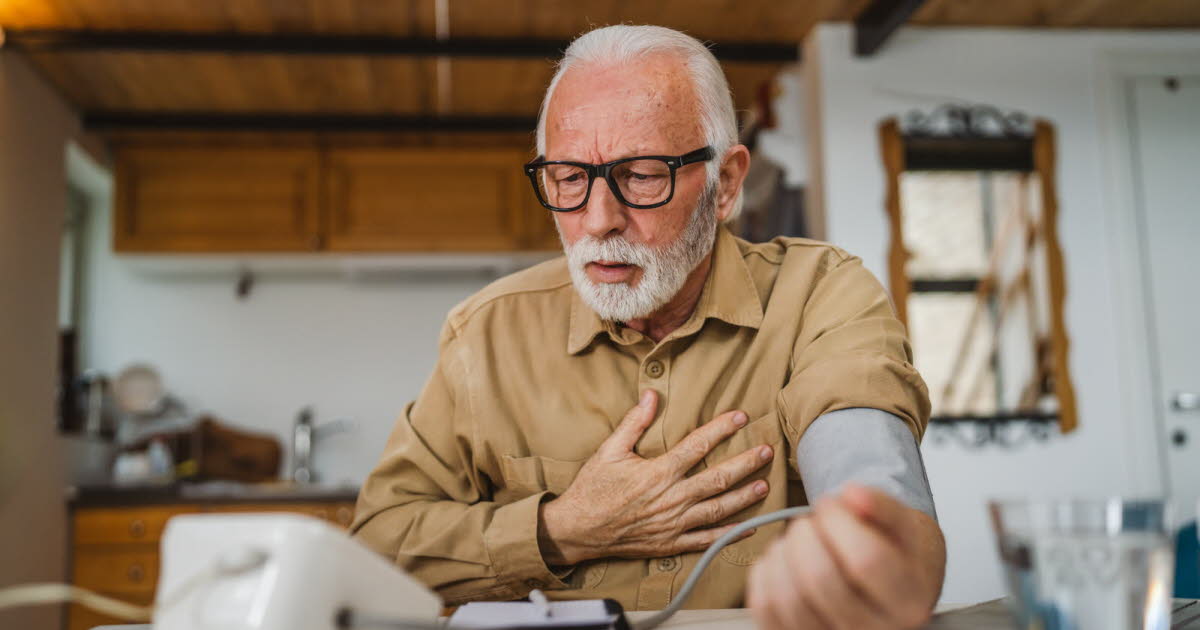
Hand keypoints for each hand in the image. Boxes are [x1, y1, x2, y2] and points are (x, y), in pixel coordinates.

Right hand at [538, 389, 774, 564]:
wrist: (577, 530)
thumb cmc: (592, 488)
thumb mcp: (609, 450)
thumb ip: (634, 423)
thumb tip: (651, 395)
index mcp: (658, 472)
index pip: (698, 445)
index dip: (722, 429)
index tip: (741, 417)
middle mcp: (671, 498)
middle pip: (718, 478)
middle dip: (746, 463)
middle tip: (766, 451)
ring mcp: (673, 524)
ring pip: (718, 509)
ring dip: (744, 496)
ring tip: (764, 484)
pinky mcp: (671, 543)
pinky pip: (706, 539)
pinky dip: (729, 534)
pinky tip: (748, 527)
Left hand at [747, 484, 945, 629]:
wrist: (886, 585)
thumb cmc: (890, 551)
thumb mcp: (900, 523)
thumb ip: (881, 505)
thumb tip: (853, 495)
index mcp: (907, 600)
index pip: (866, 560)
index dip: (838, 522)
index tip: (830, 503)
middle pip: (820, 580)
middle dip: (804, 535)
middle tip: (811, 521)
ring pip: (788, 599)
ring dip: (782, 554)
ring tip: (797, 540)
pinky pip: (765, 609)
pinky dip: (765, 574)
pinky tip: (782, 559)